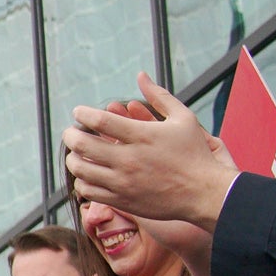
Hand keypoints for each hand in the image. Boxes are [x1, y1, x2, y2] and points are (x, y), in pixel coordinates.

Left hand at [64, 76, 239, 233]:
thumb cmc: (195, 154)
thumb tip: (141, 75)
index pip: (100, 120)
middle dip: (70, 135)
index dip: (83, 113)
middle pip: (82, 144)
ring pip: (81, 170)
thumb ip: (159, 96)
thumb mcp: (183, 118)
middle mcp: (130, 159)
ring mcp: (124, 182)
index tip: (79, 112)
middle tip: (71, 132)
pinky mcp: (123, 200)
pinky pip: (89, 191)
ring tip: (77, 153)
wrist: (205, 194)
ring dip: (73, 158)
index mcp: (142, 136)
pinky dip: (82, 180)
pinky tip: (87, 174)